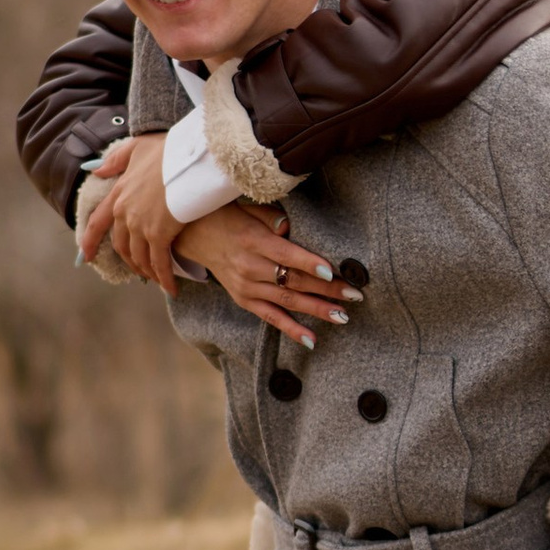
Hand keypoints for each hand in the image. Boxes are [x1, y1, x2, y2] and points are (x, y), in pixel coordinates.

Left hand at [80, 133, 179, 285]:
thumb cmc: (170, 150)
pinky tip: (171, 287)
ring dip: (147, 271)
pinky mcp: (159, 234)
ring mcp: (140, 225)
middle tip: (137, 271)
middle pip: (120, 245)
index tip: (85, 256)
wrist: (191, 157)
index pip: (97, 222)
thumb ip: (116, 160)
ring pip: (138, 257)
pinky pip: (159, 262)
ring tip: (157, 279)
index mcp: (119, 194)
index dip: (90, 241)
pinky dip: (163, 278)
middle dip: (129, 261)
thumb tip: (97, 170)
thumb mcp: (138, 148)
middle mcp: (125, 212)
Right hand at [175, 203, 351, 352]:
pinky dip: (291, 329)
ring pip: (287, 301)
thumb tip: (289, 227)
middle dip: (326, 290)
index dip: (309, 264)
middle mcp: (249, 267)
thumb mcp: (248, 208)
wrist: (195, 236)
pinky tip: (312, 340)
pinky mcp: (244, 301)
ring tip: (343, 316)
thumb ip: (270, 218)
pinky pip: (271, 318)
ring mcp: (246, 288)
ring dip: (317, 310)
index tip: (333, 272)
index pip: (286, 255)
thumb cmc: (229, 217)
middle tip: (354, 294)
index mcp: (253, 241)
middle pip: (293, 281)